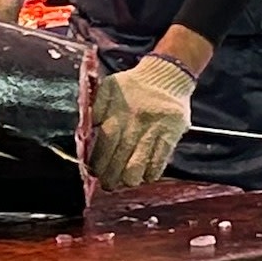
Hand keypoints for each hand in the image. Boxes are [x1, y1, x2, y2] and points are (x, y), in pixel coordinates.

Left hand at [88, 55, 195, 189]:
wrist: (167, 74)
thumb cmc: (134, 84)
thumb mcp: (110, 86)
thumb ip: (98, 104)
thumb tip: (89, 123)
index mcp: (119, 112)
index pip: (106, 140)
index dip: (99, 159)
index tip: (94, 172)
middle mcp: (136, 122)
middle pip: (121, 155)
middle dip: (112, 174)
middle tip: (107, 185)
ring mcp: (155, 129)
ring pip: (141, 161)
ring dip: (131, 177)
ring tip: (125, 183)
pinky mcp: (172, 134)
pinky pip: (161, 158)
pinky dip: (152, 171)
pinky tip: (145, 177)